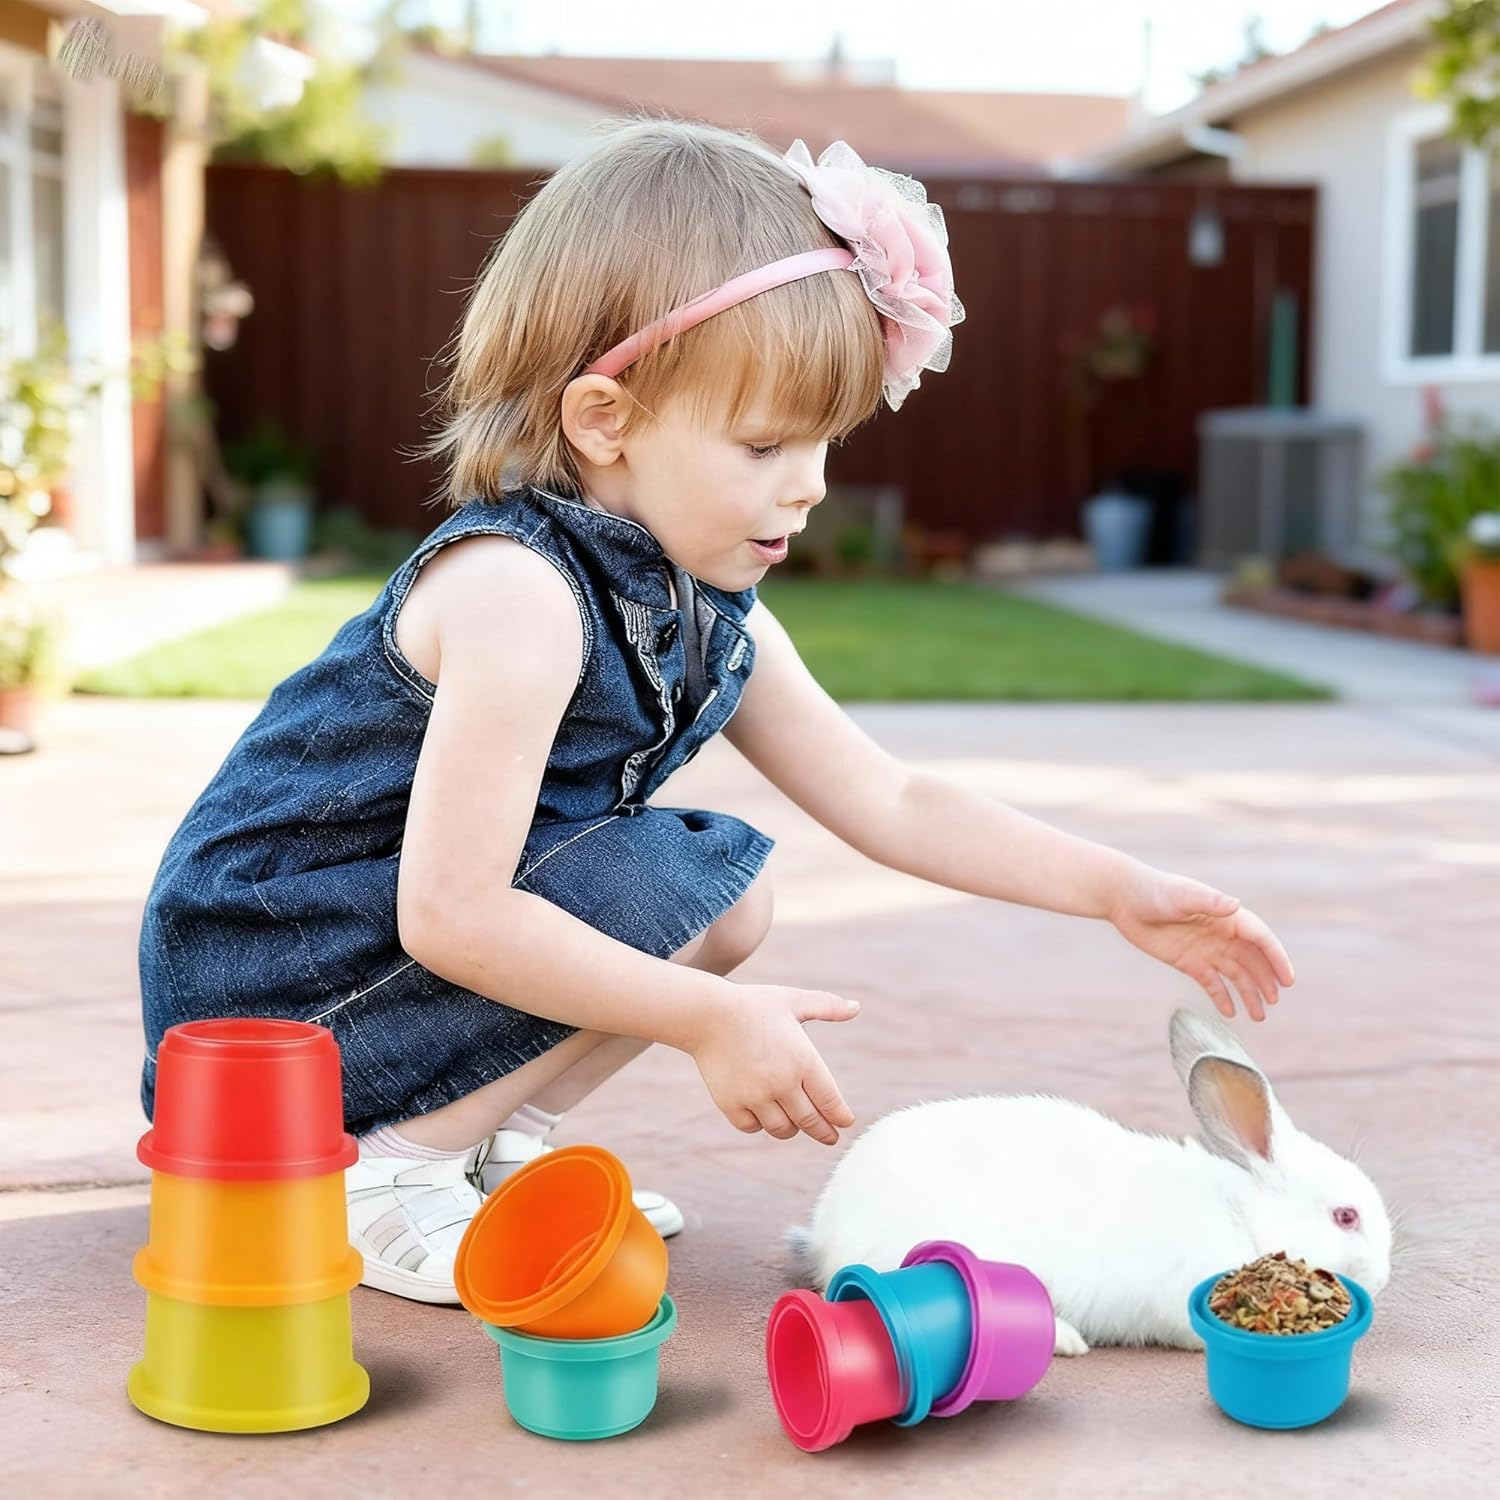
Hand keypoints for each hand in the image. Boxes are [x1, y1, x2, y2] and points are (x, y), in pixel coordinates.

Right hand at [689, 983, 858, 1144]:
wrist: (707, 1014)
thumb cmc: (754, 1005)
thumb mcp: (793, 1000)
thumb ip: (827, 1006)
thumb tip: (856, 1007)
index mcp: (803, 1060)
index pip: (830, 1101)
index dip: (840, 1116)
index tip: (846, 1122)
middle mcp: (782, 1083)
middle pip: (810, 1121)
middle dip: (823, 1132)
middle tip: (830, 1137)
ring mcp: (755, 1097)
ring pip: (782, 1129)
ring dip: (792, 1129)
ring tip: (796, 1125)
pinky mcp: (731, 1104)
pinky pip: (752, 1126)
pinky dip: (761, 1125)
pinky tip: (765, 1117)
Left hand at [1108, 862, 1294, 1021]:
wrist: (1124, 898)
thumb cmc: (1154, 891)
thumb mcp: (1182, 895)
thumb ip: (1209, 902)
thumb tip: (1235, 905)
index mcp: (1226, 916)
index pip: (1259, 939)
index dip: (1276, 958)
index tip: (1288, 980)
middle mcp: (1221, 933)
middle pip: (1252, 960)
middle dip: (1266, 980)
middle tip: (1274, 1001)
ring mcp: (1206, 949)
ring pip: (1235, 975)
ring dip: (1249, 993)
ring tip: (1259, 1016)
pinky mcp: (1189, 961)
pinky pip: (1211, 983)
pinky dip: (1222, 997)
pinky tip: (1231, 1013)